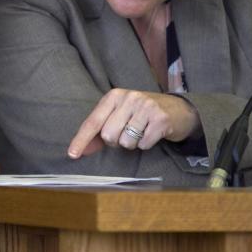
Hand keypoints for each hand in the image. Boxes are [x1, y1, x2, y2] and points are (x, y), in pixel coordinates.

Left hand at [67, 89, 201, 158]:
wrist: (178, 109)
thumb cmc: (142, 114)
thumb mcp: (119, 115)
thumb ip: (99, 132)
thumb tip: (80, 150)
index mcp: (114, 96)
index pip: (93, 121)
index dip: (82, 139)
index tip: (72, 154)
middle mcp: (129, 98)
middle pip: (109, 135)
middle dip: (116, 141)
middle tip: (128, 132)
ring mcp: (145, 107)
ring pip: (126, 142)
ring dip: (133, 143)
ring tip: (142, 131)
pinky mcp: (160, 119)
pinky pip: (143, 144)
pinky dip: (146, 144)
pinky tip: (152, 133)